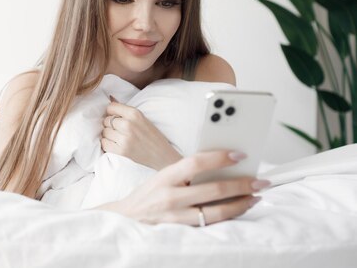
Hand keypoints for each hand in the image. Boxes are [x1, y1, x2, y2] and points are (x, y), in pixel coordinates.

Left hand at [100, 95, 181, 169]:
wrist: (162, 155)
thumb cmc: (152, 136)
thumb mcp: (142, 118)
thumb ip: (125, 110)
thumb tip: (110, 98)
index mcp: (135, 114)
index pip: (111, 107)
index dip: (111, 112)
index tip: (115, 117)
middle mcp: (128, 125)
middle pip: (106, 120)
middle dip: (110, 124)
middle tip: (119, 130)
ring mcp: (125, 139)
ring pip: (104, 132)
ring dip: (108, 135)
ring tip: (118, 137)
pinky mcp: (122, 151)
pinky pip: (105, 144)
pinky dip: (108, 144)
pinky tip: (116, 144)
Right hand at [103, 150, 266, 225]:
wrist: (127, 219)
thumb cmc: (149, 195)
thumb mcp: (162, 178)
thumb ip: (186, 173)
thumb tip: (219, 165)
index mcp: (166, 177)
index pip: (196, 162)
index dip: (220, 157)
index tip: (240, 155)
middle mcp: (170, 197)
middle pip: (213, 189)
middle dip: (242, 184)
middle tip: (260, 181)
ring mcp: (176, 217)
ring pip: (217, 212)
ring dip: (241, 204)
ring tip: (255, 198)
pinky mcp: (181, 233)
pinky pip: (210, 225)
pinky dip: (229, 217)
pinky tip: (239, 211)